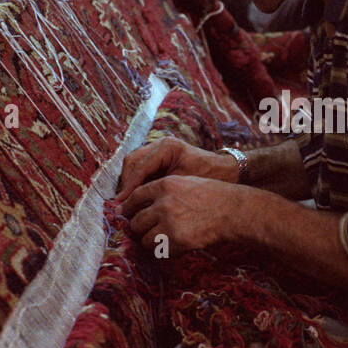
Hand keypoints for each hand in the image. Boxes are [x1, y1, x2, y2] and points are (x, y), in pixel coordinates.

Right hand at [114, 137, 235, 202]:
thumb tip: (137, 203)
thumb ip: (161, 189)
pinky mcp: (158, 157)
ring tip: (127, 201)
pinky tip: (136, 196)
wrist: (224, 171)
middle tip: (122, 202)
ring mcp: (158, 149)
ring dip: (128, 181)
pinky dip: (136, 181)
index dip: (130, 185)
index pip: (140, 165)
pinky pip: (140, 167)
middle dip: (126, 182)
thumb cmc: (207, 177)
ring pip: (133, 163)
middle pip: (132, 160)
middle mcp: (160, 144)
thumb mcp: (184, 183)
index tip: (122, 202)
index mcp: (167, 148)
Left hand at [121, 174, 241, 251]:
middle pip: (136, 221)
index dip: (127, 208)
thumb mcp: (186, 183)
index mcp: (165, 185)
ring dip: (151, 241)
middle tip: (147, 231)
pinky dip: (164, 251)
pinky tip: (175, 245)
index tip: (125, 214)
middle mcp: (164, 203)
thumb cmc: (213, 196)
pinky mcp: (177, 240)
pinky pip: (159, 250)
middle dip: (139, 228)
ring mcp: (169, 222)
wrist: (233, 210)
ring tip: (163, 239)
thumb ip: (163, 191)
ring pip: (144, 239)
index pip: (135, 197)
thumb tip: (140, 204)